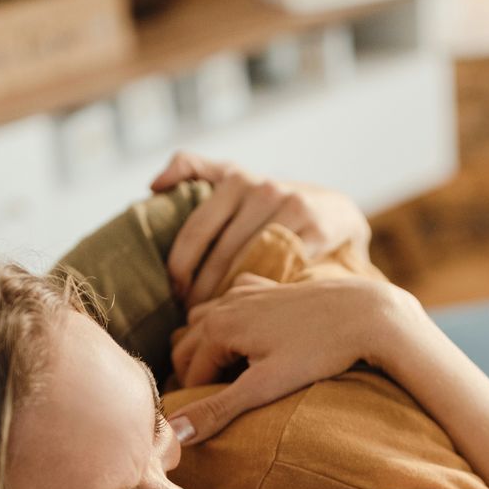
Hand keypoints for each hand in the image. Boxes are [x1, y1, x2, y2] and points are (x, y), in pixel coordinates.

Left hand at [149, 152, 370, 307]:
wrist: (335, 212)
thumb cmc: (270, 203)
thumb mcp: (234, 177)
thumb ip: (194, 170)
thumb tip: (153, 185)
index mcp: (235, 179)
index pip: (196, 229)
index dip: (181, 266)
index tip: (175, 292)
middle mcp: (263, 188)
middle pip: (222, 252)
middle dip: (201, 288)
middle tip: (191, 314)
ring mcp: (294, 207)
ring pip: (250, 264)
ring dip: (228, 296)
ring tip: (214, 318)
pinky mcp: (318, 229)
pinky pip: (283, 269)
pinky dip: (264, 292)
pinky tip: (252, 310)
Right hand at [166, 273, 428, 443]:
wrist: (366, 314)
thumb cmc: (318, 352)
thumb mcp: (265, 387)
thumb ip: (217, 410)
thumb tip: (174, 434)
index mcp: (217, 327)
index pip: (188, 374)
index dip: (199, 401)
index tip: (215, 422)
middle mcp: (224, 304)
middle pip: (188, 347)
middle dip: (196, 374)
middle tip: (219, 405)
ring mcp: (244, 291)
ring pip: (205, 322)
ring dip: (208, 349)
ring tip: (230, 379)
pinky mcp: (265, 287)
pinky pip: (230, 303)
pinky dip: (228, 323)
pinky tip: (249, 342)